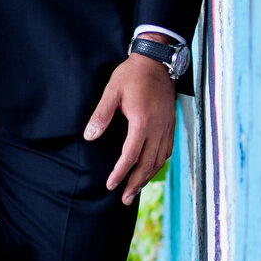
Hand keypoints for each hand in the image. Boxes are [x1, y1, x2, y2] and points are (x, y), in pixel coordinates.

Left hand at [86, 53, 175, 199]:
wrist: (157, 60)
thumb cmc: (133, 74)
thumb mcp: (112, 91)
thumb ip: (101, 115)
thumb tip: (89, 136)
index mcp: (142, 122)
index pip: (131, 156)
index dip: (121, 173)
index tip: (111, 185)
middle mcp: (158, 128)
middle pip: (149, 164)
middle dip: (136, 184)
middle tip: (125, 199)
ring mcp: (167, 127)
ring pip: (160, 160)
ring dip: (148, 177)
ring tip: (136, 190)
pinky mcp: (171, 123)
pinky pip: (167, 150)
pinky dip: (159, 163)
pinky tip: (152, 168)